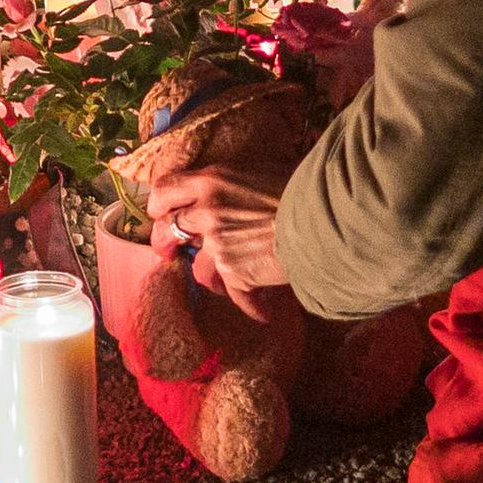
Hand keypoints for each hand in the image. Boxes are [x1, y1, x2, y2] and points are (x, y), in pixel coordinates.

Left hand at [147, 169, 291, 322]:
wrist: (324, 215)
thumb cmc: (300, 186)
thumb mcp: (259, 171)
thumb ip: (235, 183)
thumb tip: (234, 188)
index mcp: (211, 181)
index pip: (164, 190)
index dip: (158, 204)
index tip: (161, 212)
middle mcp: (207, 213)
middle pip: (166, 230)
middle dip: (165, 242)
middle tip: (170, 248)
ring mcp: (218, 246)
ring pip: (200, 269)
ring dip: (214, 276)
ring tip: (231, 281)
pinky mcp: (236, 274)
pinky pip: (236, 294)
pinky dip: (252, 304)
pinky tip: (263, 311)